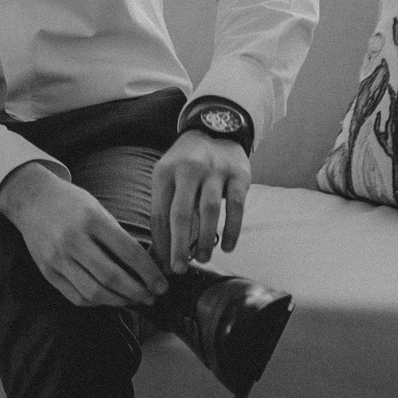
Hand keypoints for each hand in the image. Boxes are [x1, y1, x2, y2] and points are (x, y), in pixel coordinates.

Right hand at [0, 162, 167, 310]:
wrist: (31, 199)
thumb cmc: (71, 202)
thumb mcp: (97, 208)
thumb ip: (117, 236)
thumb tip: (145, 268)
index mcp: (91, 219)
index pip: (128, 252)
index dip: (149, 273)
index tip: (163, 284)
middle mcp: (72, 240)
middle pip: (112, 277)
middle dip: (138, 292)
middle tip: (153, 297)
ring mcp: (57, 258)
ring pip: (94, 292)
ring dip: (120, 301)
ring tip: (134, 300)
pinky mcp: (47, 272)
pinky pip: (77, 297)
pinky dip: (98, 302)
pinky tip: (110, 298)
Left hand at [150, 133, 250, 272]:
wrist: (217, 129)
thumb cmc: (187, 163)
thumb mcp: (169, 175)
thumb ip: (165, 208)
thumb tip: (160, 251)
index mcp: (165, 171)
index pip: (159, 213)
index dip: (161, 241)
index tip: (164, 263)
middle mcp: (188, 169)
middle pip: (181, 214)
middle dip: (178, 246)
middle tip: (179, 268)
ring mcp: (215, 170)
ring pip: (209, 211)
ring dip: (206, 240)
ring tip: (203, 258)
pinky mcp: (238, 174)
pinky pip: (236, 207)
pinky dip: (232, 230)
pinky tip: (228, 247)